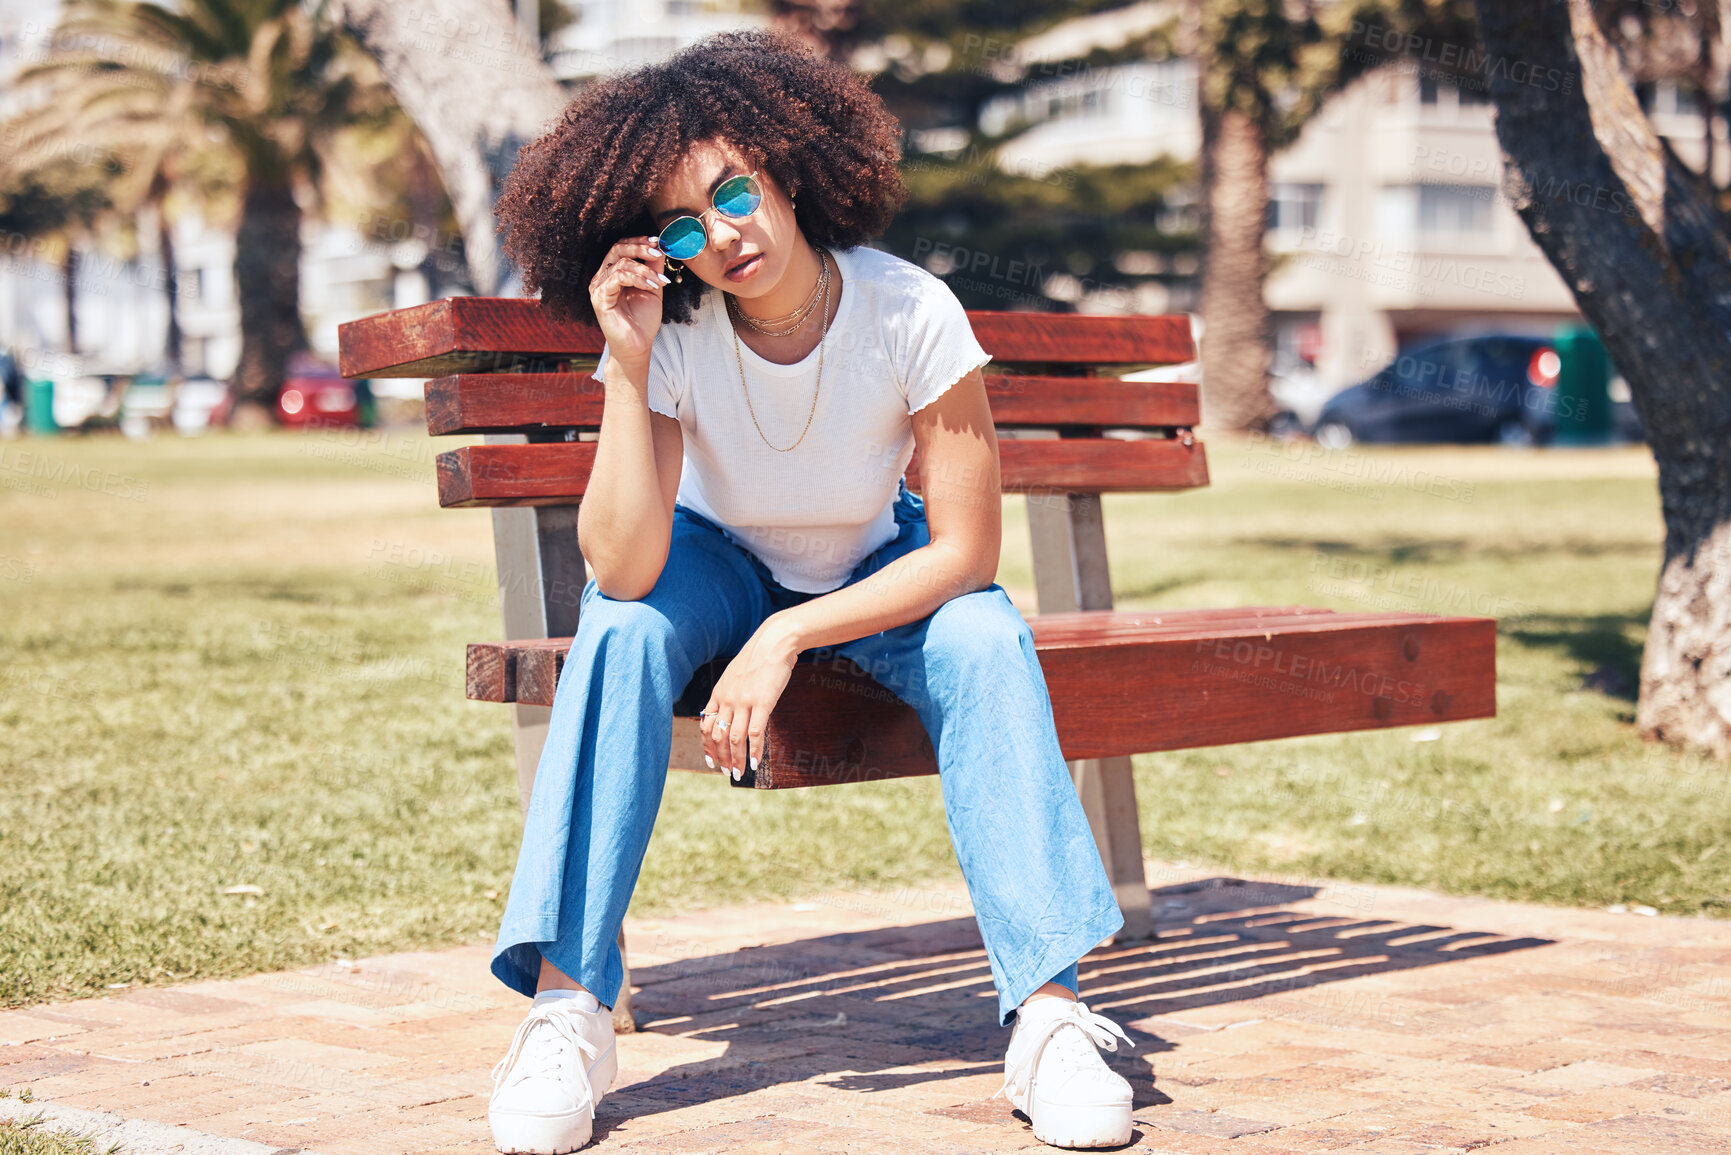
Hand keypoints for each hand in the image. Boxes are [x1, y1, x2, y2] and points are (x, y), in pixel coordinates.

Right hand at [588, 236, 667, 366]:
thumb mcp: (652, 289)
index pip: (621, 247)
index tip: (658, 242)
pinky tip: (650, 286)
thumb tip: (661, 247)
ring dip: (644, 269)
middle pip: (617, 249)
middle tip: (658, 253)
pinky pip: (617, 278)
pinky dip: (637, 278)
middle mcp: (602, 277)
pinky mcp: (600, 298)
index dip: (639, 241)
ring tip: (659, 281)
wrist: (637, 347)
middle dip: (640, 248)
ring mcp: (599, 287)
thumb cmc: (642, 321)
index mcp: (612, 273)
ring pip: (620, 263)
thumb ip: (654, 268)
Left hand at [699, 619, 800, 780]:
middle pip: (718, 736)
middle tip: (726, 772)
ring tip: (739, 774)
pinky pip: (755, 733)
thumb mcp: (736, 674)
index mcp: (719, 693)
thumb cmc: (759, 657)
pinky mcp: (762, 702)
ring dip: (736, 759)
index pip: (706, 725)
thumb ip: (731, 692)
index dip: (707, 745)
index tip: (711, 760)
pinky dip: (755, 751)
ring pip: (734, 738)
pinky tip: (756, 763)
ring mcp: (744, 701)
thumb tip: (731, 710)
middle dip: (720, 757)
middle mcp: (728, 699)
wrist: (774, 642)